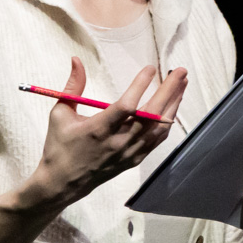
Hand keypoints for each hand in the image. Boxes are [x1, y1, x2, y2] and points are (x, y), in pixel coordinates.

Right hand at [33, 58, 187, 202]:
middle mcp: (117, 142)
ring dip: (173, 104)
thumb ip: (73, 86)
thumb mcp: (60, 114)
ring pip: (159, 127)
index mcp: (98, 130)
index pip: (126, 106)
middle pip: (151, 115)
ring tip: (182, 84)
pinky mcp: (134, 160)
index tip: (150, 68)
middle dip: (169, 91)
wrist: (63, 182)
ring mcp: (129, 153)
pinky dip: (167, 122)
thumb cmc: (60, 145)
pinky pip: (157, 140)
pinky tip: (172, 106)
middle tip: (181, 71)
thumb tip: (76, 60)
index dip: (140, 86)